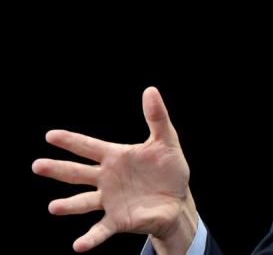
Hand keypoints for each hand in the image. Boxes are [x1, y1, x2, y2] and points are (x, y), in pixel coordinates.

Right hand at [32, 87, 197, 253]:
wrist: (178, 201)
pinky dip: (90, 238)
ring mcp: (109, 201)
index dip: (71, 141)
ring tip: (53, 207)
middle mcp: (106, 179)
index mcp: (115, 157)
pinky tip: (78, 245)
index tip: (50, 135)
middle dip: (58, 169)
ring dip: (68, 206)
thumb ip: (157, 117)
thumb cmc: (169, 170)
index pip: (89, 146)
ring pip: (83, 202)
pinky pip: (100, 230)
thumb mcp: (166, 142)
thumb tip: (150, 90)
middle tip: (37, 165)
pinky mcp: (118, 221)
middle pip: (77, 173)